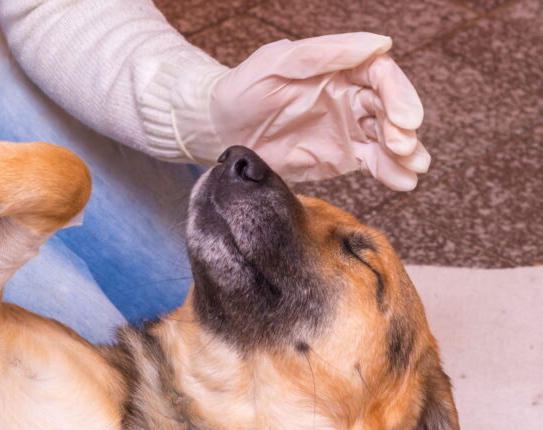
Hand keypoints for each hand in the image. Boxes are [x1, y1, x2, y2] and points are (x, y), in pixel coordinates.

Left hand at [177, 33, 430, 189]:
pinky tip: (403, 182)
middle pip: (390, 107)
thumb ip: (324, 53)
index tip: (404, 118)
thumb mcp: (276, 63)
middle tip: (403, 145)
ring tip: (413, 167)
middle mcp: (351, 96)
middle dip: (403, 127)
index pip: (381, 75)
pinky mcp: (341, 156)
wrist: (220, 130)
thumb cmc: (243, 89)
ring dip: (405, 152)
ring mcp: (348, 127)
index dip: (398, 94)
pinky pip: (372, 163)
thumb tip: (380, 43)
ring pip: (387, 137)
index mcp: (340, 68)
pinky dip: (390, 172)